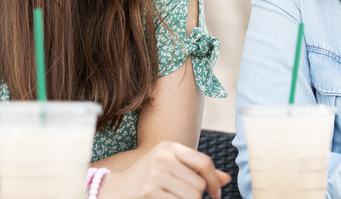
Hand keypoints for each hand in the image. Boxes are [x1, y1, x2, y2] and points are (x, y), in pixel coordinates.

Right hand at [98, 141, 230, 198]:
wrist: (114, 190)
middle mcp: (163, 157)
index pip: (204, 162)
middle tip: (180, 197)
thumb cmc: (146, 179)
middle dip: (196, 197)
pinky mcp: (149, 190)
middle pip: (199, 185)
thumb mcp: (170, 168)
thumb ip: (197, 171)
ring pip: (192, 197)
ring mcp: (155, 173)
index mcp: (169, 147)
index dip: (214, 181)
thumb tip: (227, 179)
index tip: (216, 195)